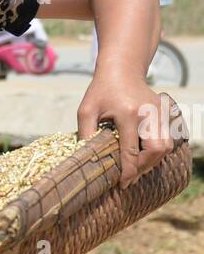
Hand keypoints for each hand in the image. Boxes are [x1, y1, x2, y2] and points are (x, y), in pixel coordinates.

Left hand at [77, 67, 182, 188]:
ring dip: (152, 161)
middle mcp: (149, 113)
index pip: (132, 151)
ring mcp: (160, 112)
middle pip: (156, 150)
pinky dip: (157, 150)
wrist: (122, 69)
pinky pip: (167, 138)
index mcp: (129, 114)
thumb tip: (86, 161)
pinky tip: (142, 154)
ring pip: (166, 146)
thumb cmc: (101, 90)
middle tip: (129, 177)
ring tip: (135, 168)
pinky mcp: (165, 112)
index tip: (123, 184)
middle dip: (144, 168)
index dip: (129, 172)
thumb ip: (85, 135)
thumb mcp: (86, 111)